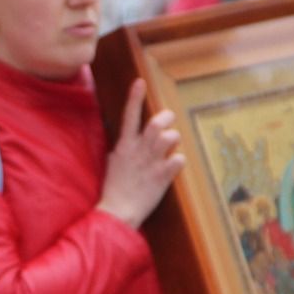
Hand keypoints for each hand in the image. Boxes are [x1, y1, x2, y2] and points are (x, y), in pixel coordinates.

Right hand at [97, 79, 184, 228]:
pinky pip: (179, 159)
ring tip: (170, 147)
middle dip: (166, 118)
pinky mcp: (162, 177)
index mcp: (124, 146)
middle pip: (156, 123)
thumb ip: (125, 147)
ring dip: (173, 139)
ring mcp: (150, 163)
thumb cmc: (115, 187)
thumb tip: (131, 137)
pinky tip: (173, 166)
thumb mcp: (114, 162)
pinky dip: (179, 161)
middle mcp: (138, 151)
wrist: (117, 211)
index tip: (140, 82)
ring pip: (170, 137)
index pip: (129, 116)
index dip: (135, 98)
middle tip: (168, 122)